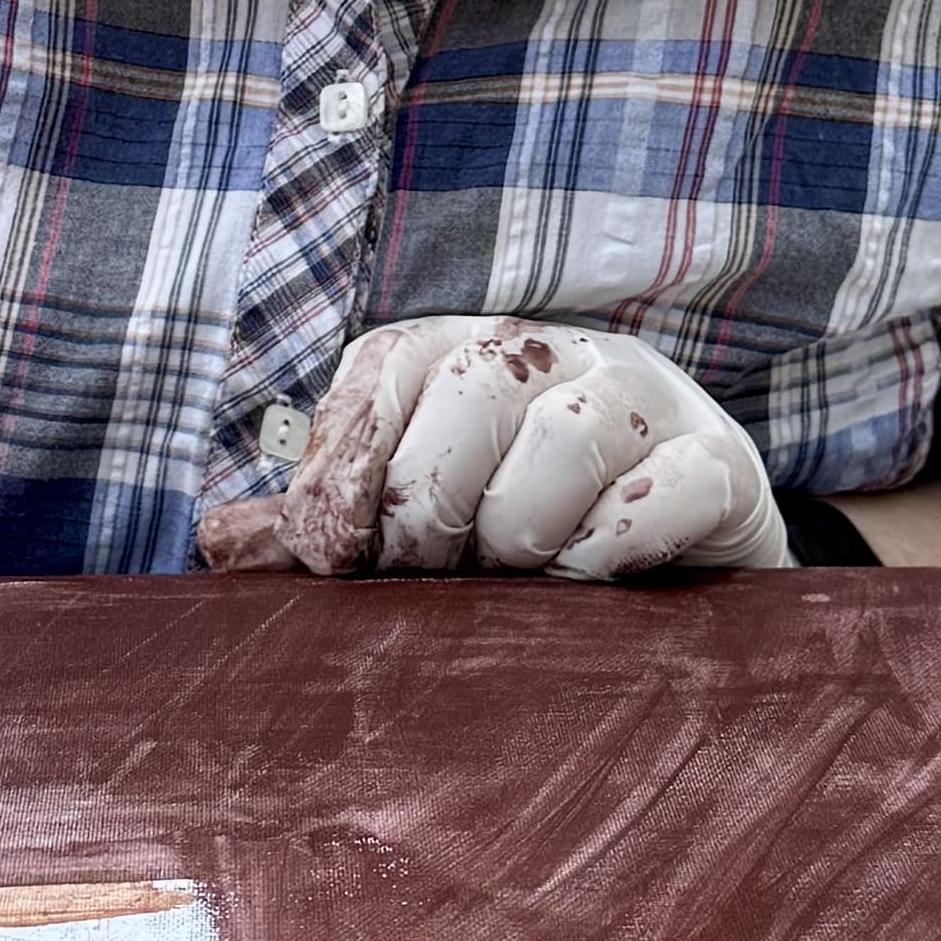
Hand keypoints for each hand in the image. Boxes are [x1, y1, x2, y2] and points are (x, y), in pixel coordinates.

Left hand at [198, 315, 790, 583]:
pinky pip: (662, 490)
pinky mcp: (723, 463)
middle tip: (429, 574)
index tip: (330, 553)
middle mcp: (558, 353)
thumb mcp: (422, 522)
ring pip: (566, 435)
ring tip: (518, 580)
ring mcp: (649, 399)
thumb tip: (217, 543)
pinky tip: (591, 587)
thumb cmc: (521, 536)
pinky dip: (612, 551)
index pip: (388, 364)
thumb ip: (328, 526)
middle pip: (473, 387)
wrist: (684, 565)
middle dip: (431, 501)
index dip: (346, 457)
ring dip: (522, 530)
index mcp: (467, 353)